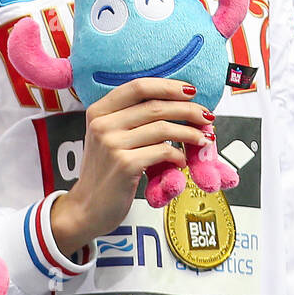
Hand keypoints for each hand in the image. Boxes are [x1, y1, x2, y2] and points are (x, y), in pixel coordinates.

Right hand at [50, 78, 212, 255]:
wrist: (87, 207)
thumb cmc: (104, 172)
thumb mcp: (107, 137)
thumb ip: (129, 118)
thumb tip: (174, 103)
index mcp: (98, 112)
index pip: (138, 86)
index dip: (169, 86)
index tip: (190, 91)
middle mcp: (103, 125)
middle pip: (155, 106)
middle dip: (188, 110)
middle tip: (206, 117)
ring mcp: (112, 145)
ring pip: (163, 128)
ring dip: (190, 133)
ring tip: (203, 139)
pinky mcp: (125, 165)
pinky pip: (163, 151)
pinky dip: (179, 155)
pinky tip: (182, 161)